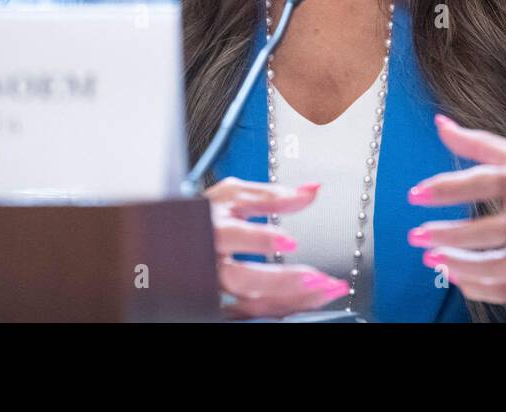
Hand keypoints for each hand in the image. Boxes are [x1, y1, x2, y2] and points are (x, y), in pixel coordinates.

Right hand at [204, 176, 349, 317]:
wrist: (179, 237)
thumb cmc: (210, 215)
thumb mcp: (234, 196)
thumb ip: (272, 195)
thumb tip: (311, 191)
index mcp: (211, 226)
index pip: (230, 235)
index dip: (259, 239)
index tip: (290, 240)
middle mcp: (210, 261)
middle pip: (240, 278)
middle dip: (281, 280)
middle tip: (317, 277)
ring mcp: (215, 287)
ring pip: (249, 304)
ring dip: (292, 298)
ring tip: (326, 288)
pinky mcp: (222, 305)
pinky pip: (253, 314)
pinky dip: (284, 307)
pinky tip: (310, 299)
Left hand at [406, 114, 505, 303]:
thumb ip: (481, 143)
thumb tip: (440, 124)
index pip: (482, 183)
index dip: (446, 189)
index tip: (415, 195)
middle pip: (485, 232)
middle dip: (445, 236)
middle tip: (416, 236)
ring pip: (496, 268)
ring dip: (459, 267)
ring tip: (433, 259)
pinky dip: (481, 288)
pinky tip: (460, 277)